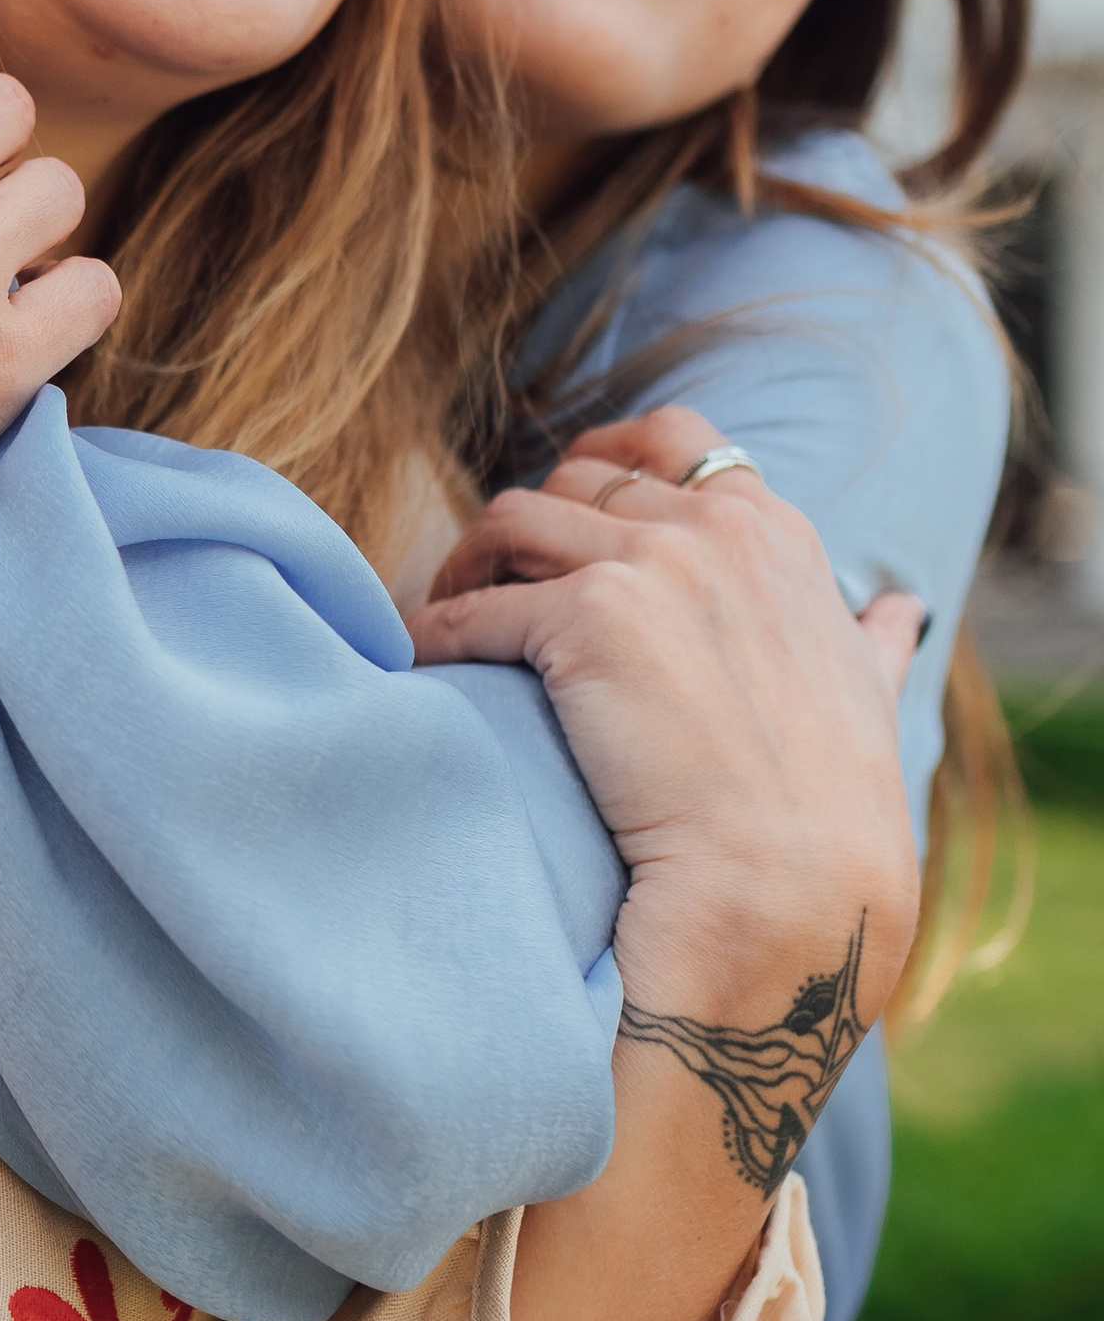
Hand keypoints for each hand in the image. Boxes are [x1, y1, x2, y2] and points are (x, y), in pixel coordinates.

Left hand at [414, 401, 919, 1043]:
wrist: (790, 880)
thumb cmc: (828, 806)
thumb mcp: (869, 692)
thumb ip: (873, 639)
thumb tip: (899, 611)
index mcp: (775, 535)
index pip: (674, 440)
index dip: (604, 460)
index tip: (562, 506)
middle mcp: (714, 531)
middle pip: (576, 478)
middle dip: (527, 524)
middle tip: (491, 582)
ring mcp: (650, 567)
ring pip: (511, 521)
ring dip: (467, 566)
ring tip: (449, 616)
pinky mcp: (584, 620)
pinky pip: (470, 609)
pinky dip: (432, 631)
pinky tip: (420, 664)